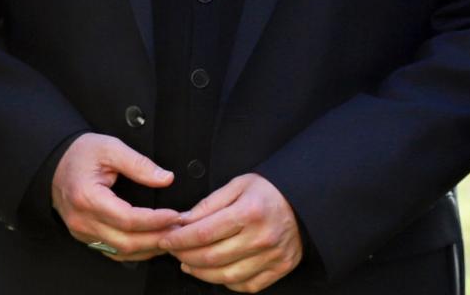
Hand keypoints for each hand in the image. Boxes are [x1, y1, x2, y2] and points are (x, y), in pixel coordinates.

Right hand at [50, 133, 178, 261]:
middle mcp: (82, 220)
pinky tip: (152, 242)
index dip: (155, 220)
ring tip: (171, 236)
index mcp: (87, 197)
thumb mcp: (110, 148)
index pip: (128, 219)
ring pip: (121, 251)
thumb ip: (139, 163)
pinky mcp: (86, 236)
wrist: (55, 164)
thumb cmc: (79, 155)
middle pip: (126, 241)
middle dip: (157, 238)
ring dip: (149, 248)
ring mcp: (82, 232)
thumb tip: (165, 178)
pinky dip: (136, 250)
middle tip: (180, 229)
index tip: (175, 215)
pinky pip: (114, 251)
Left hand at [158, 173, 302, 292]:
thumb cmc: (269, 191)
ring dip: (201, 273)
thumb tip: (182, 222)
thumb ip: (208, 204)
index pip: (204, 233)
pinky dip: (227, 282)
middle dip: (185, 256)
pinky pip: (247, 285)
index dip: (179, 240)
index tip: (166, 239)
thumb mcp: (238, 185)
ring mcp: (272, 256)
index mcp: (249, 212)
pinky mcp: (280, 268)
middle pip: (212, 257)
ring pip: (226, 276)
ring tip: (189, 265)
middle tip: (174, 252)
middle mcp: (262, 237)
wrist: (304, 202)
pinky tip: (217, 272)